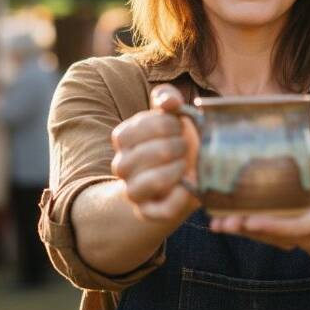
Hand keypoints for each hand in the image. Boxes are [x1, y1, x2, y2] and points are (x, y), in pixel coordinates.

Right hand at [111, 84, 199, 221]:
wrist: (184, 171)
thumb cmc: (176, 138)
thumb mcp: (172, 113)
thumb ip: (167, 98)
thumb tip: (169, 103)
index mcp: (123, 138)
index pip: (137, 129)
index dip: (165, 125)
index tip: (179, 126)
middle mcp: (121, 166)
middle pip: (147, 155)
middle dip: (175, 147)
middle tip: (186, 146)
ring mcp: (133, 191)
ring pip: (149, 183)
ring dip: (175, 171)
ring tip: (186, 165)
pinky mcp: (149, 211)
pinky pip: (163, 210)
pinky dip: (180, 197)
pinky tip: (188, 185)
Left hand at [208, 155, 309, 250]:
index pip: (296, 228)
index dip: (274, 227)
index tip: (251, 221)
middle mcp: (300, 233)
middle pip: (271, 235)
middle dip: (247, 230)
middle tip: (225, 223)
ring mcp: (285, 236)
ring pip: (259, 235)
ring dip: (237, 230)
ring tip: (216, 222)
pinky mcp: (271, 232)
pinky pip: (253, 232)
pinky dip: (235, 225)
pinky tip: (216, 219)